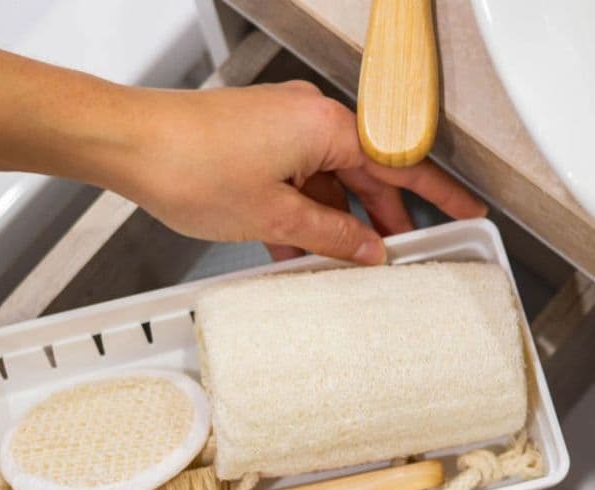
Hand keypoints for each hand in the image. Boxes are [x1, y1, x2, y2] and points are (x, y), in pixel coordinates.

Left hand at [102, 81, 486, 260]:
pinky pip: (299, 178)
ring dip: (338, 223)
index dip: (440, 194)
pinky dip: (306, 212)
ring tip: (344, 267)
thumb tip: (367, 251)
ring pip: (330, 180)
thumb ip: (331, 237)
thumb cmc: (190, 165)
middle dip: (384, 219)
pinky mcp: (257, 138)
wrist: (127, 143)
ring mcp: (282, 126)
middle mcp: (309, 118)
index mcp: (327, 127)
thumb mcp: (274, 217)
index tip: (467, 212)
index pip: (401, 164)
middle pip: (368, 174)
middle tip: (402, 257)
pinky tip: (299, 252)